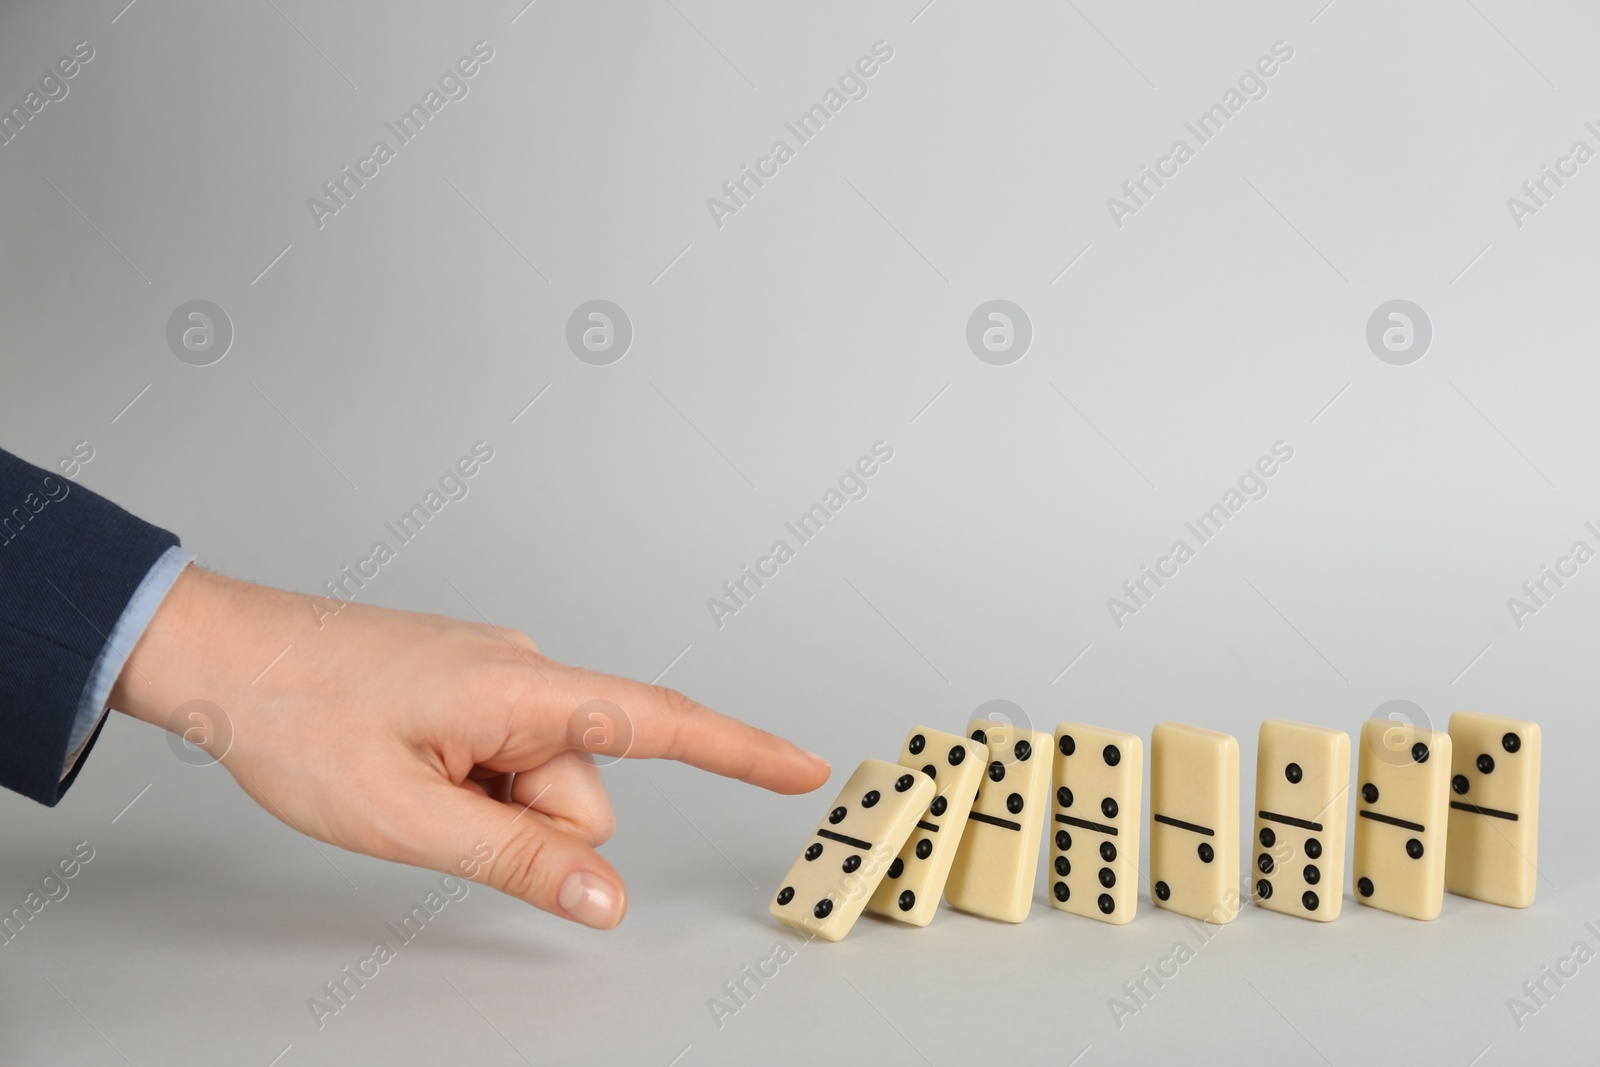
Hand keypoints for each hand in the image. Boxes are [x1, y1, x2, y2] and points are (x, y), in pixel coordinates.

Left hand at [109, 566, 828, 928]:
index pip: (659, 722)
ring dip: (492, 806)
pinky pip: (507, 754)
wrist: (221, 653)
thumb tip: (606, 899)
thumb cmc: (299, 718)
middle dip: (531, 825)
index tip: (804, 767)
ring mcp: (496, 676)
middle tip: (434, 812)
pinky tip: (410, 768)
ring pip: (542, 778)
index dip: (740, 750)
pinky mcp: (471, 685)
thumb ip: (518, 857)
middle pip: (584, 785)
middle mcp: (525, 670)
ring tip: (407, 786)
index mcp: (523, 690)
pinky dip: (476, 782)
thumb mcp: (407, 817)